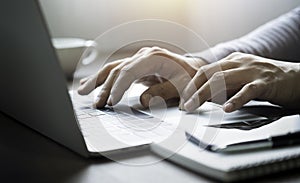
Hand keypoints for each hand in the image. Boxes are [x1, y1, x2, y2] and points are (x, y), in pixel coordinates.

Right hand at [78, 47, 206, 107]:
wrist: (192, 69)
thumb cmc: (190, 78)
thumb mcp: (183, 87)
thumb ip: (164, 92)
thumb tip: (142, 100)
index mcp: (155, 57)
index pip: (130, 71)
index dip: (119, 86)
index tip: (111, 101)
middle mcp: (144, 56)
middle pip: (118, 70)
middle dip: (104, 87)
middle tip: (96, 104)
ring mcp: (138, 60)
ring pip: (113, 69)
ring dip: (98, 81)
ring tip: (82, 92)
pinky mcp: (135, 66)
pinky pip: (116, 72)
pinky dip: (103, 79)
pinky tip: (91, 85)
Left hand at [180, 52, 299, 111]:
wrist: (296, 78)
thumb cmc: (266, 81)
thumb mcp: (241, 79)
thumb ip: (224, 85)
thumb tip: (203, 97)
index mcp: (232, 61)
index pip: (205, 71)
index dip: (191, 84)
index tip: (183, 98)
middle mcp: (240, 63)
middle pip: (209, 74)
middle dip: (193, 90)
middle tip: (185, 104)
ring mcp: (252, 71)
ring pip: (223, 80)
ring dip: (205, 94)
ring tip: (195, 106)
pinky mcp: (265, 82)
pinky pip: (248, 90)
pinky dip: (236, 99)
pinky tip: (227, 108)